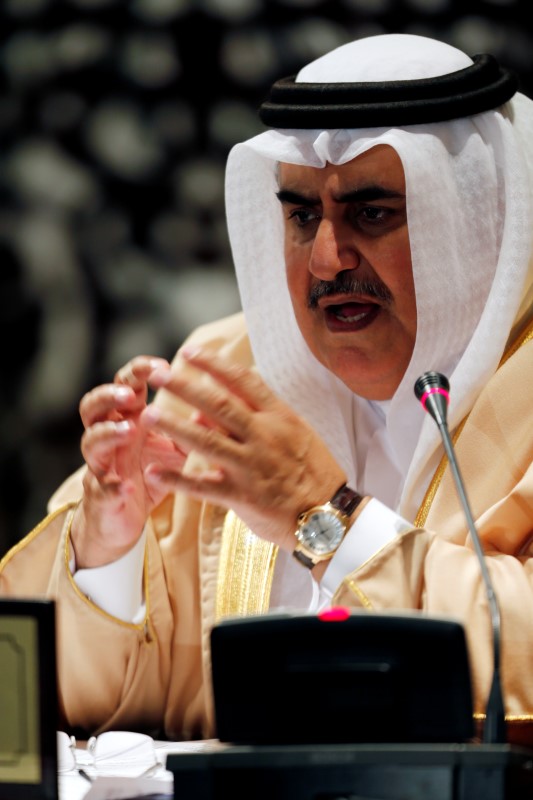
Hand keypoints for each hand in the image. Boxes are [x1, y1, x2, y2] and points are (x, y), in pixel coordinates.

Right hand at [71, 355, 186, 567]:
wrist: (125, 519)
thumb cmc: (150, 474)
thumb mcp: (175, 449)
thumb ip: (190, 428)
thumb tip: (214, 407)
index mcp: (127, 419)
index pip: (124, 385)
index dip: (138, 371)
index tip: (162, 365)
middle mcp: (108, 437)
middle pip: (93, 406)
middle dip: (109, 396)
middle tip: (131, 395)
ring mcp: (101, 465)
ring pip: (91, 442)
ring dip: (108, 433)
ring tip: (128, 431)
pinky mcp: (100, 495)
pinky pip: (101, 488)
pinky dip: (113, 487)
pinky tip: (126, 487)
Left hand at [143, 346, 346, 553]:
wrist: (330, 515)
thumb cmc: (313, 472)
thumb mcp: (295, 433)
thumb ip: (258, 417)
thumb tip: (214, 409)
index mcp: (279, 417)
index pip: (243, 381)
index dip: (214, 365)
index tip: (190, 353)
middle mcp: (264, 437)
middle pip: (218, 405)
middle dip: (185, 386)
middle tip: (157, 373)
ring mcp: (252, 466)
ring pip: (206, 441)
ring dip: (174, 426)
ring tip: (148, 414)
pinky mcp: (242, 496)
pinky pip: (203, 486)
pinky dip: (177, 480)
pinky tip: (154, 472)